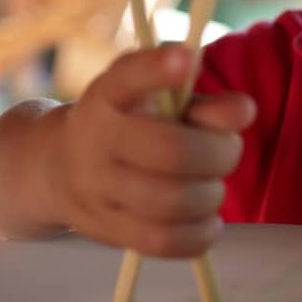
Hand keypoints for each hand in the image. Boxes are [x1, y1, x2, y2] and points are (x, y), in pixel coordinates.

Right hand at [48, 44, 255, 258]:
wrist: (57, 169)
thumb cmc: (128, 125)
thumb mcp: (158, 101)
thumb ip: (203, 104)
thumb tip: (244, 111)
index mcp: (107, 96)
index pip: (127, 77)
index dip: (157, 69)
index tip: (186, 60)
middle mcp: (96, 139)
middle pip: (172, 151)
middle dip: (219, 153)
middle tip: (227, 150)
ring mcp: (97, 188)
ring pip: (171, 202)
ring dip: (211, 195)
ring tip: (212, 186)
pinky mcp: (107, 230)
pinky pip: (163, 241)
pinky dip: (199, 234)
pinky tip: (207, 220)